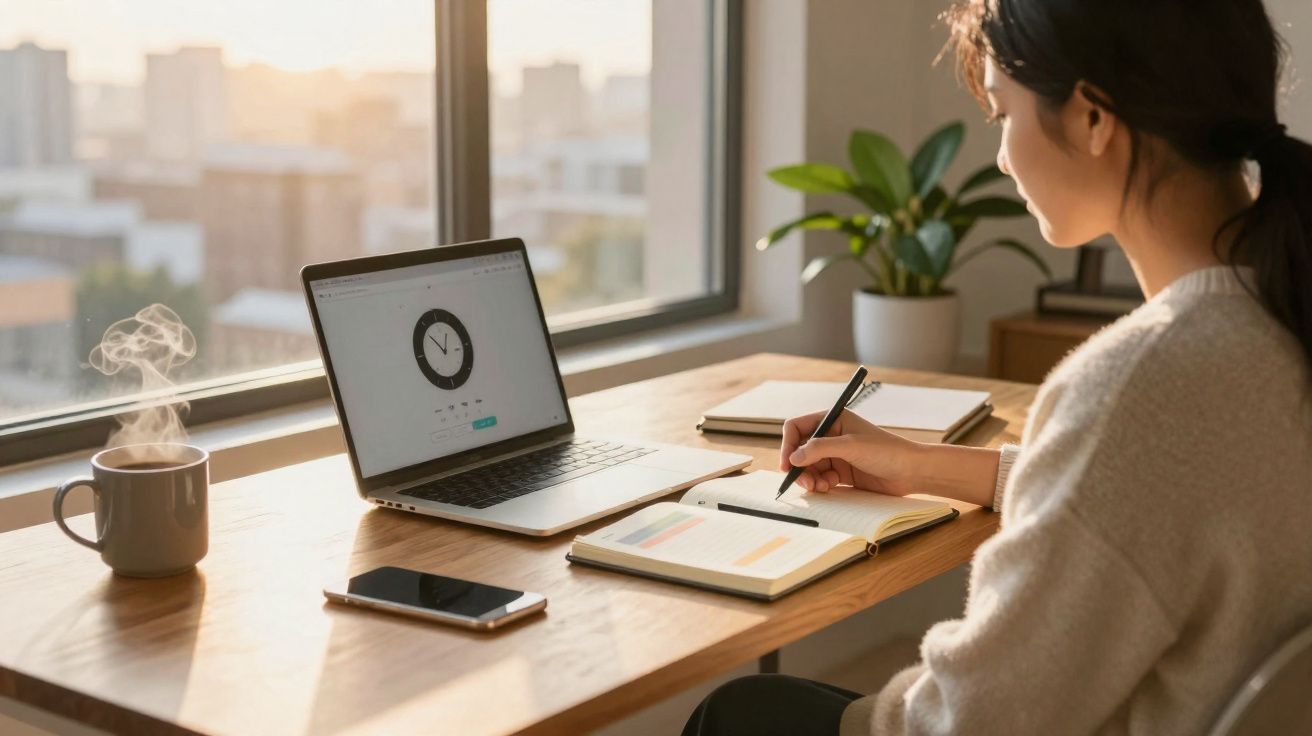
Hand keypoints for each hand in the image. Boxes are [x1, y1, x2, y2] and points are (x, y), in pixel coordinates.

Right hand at [780, 409, 925, 494]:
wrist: (911, 472)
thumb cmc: (887, 451)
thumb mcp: (851, 446)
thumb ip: (820, 449)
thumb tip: (793, 458)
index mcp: (832, 419)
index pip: (797, 428)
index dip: (788, 445)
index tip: (787, 465)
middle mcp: (831, 435)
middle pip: (800, 450)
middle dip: (799, 467)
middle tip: (805, 483)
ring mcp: (836, 454)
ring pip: (808, 467)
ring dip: (809, 478)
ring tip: (820, 487)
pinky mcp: (841, 472)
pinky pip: (820, 477)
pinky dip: (820, 484)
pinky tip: (831, 487)